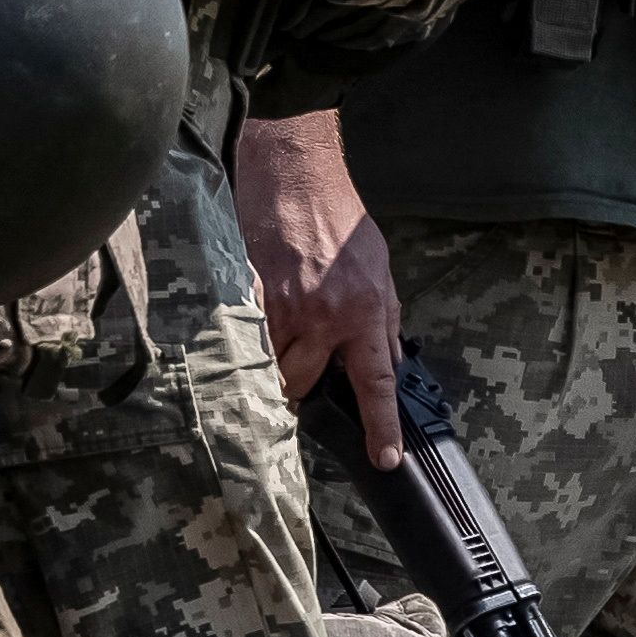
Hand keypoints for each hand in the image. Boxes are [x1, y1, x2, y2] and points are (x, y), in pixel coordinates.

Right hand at [238, 105, 406, 466]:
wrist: (295, 178)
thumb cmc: (341, 221)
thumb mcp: (381, 270)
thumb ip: (383, 320)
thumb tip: (387, 362)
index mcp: (362, 313)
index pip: (375, 383)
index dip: (380, 426)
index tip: (385, 458)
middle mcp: (321, 318)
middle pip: (304, 385)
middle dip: (303, 390)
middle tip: (303, 375)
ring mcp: (281, 310)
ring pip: (272, 367)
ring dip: (276, 366)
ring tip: (279, 344)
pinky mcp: (250, 298)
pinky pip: (249, 340)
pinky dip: (253, 342)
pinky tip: (257, 326)